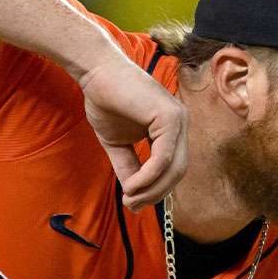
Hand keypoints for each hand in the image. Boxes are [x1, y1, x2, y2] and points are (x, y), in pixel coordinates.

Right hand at [78, 59, 187, 211]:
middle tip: (132, 205)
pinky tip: (131, 185)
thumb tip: (135, 196)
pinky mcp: (170, 116)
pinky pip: (163, 158)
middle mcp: (180, 123)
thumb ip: (129, 166)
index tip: (133, 202)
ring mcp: (178, 119)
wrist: (96, 73)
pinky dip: (148, 177)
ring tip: (129, 197)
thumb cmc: (106, 101)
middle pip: (179, 172)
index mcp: (172, 128)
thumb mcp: (118, 144)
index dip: (156, 189)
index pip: (173, 168)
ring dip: (152, 189)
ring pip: (174, 168)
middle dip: (156, 193)